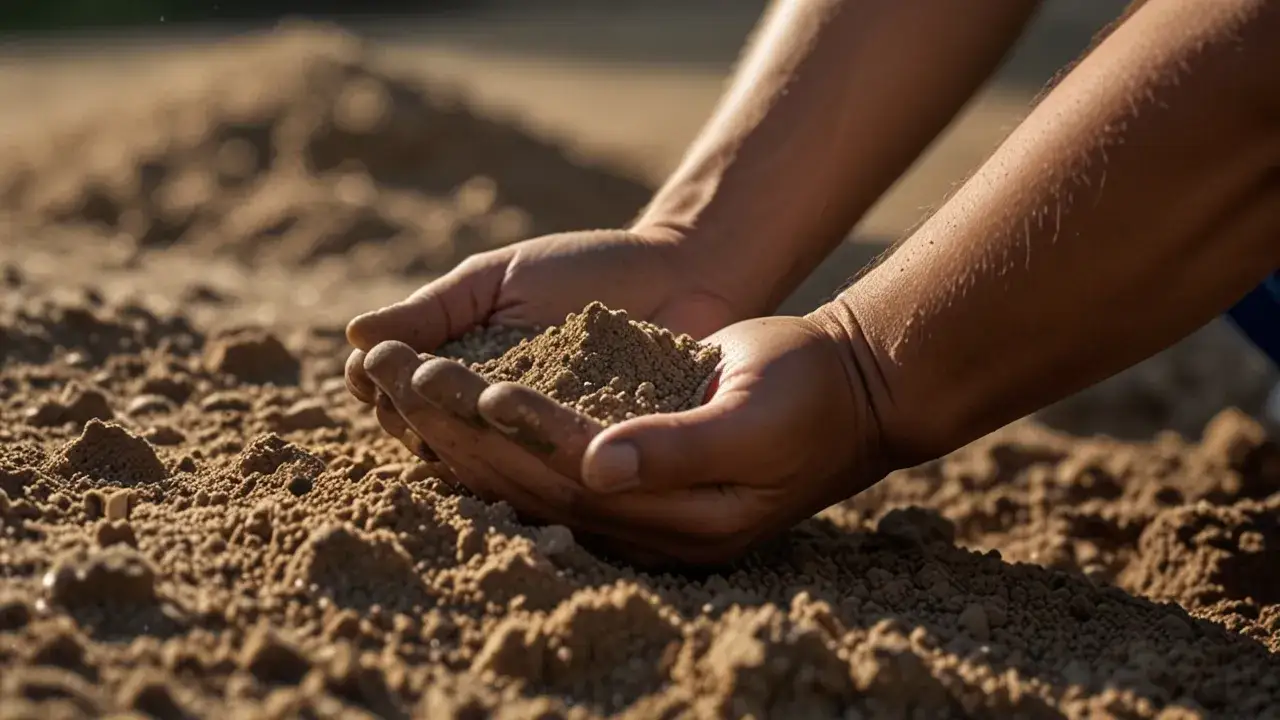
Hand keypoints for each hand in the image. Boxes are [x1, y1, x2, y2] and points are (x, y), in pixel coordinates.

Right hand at [344, 227, 745, 457]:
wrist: (682, 277)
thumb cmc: (588, 269)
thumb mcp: (501, 280)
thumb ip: (436, 308)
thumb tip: (355, 336)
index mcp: (463, 382)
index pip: (401, 400)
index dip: (383, 386)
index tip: (377, 365)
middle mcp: (494, 427)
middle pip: (430, 440)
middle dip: (412, 416)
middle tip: (413, 387)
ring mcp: (539, 451)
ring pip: (480, 466)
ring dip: (460, 443)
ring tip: (456, 409)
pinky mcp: (587, 467)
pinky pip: (543, 475)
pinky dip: (521, 461)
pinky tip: (513, 441)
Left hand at [359, 311, 884, 565]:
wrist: (850, 391)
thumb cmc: (811, 392)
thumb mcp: (756, 414)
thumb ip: (680, 447)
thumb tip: (599, 465)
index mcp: (681, 517)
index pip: (572, 473)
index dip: (510, 429)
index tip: (455, 381)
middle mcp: (650, 526)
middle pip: (534, 483)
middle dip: (460, 429)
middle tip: (395, 375)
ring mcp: (640, 510)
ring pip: (529, 477)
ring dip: (460, 434)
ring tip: (399, 387)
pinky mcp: (633, 482)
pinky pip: (546, 466)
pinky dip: (494, 437)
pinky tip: (445, 415)